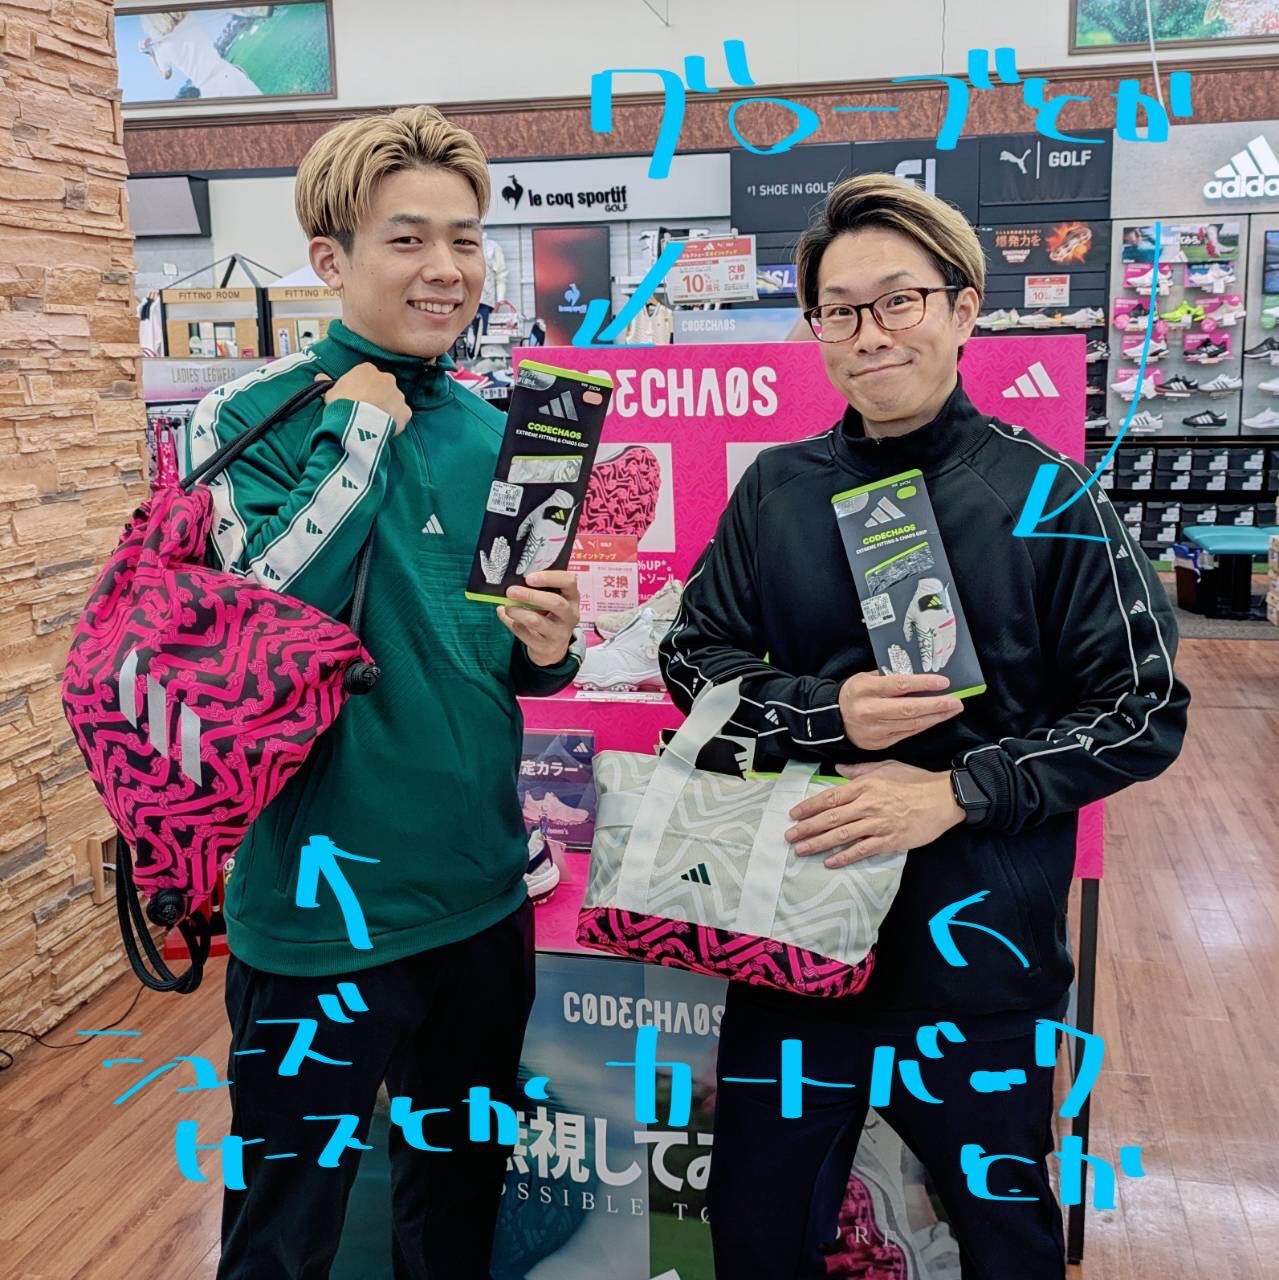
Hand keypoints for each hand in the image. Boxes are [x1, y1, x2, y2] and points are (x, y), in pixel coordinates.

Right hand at [315, 365, 410, 434]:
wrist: (359, 421)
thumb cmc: (342, 404)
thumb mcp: (330, 392)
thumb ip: (327, 383)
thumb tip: (319, 377)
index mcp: (367, 369)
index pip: (366, 375)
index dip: (361, 387)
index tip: (356, 397)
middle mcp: (386, 378)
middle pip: (383, 386)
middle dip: (377, 396)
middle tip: (367, 410)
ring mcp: (398, 394)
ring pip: (394, 400)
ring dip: (387, 408)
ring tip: (376, 421)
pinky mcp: (405, 411)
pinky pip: (402, 415)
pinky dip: (396, 421)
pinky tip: (387, 428)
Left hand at [499, 571, 580, 666]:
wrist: (553, 647)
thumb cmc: (549, 615)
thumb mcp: (550, 600)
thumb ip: (536, 589)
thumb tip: (511, 582)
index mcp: (572, 597)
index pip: (569, 581)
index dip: (549, 577)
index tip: (529, 578)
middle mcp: (570, 615)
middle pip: (555, 602)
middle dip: (530, 595)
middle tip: (511, 591)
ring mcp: (560, 633)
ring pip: (536, 621)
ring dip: (517, 612)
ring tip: (507, 607)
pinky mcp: (546, 647)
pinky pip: (525, 634)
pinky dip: (512, 623)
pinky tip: (508, 617)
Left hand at [785, 761, 963, 867]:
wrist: (944, 798)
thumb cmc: (915, 780)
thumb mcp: (886, 767)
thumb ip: (860, 769)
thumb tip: (839, 768)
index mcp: (864, 786)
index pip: (830, 797)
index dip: (809, 807)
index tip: (794, 814)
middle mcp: (867, 805)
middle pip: (831, 818)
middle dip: (807, 828)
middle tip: (789, 836)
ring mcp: (878, 824)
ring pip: (842, 835)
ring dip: (819, 843)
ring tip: (801, 850)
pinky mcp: (890, 840)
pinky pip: (862, 850)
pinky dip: (845, 857)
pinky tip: (830, 862)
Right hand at [838, 671, 963, 749]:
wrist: (833, 720)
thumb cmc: (854, 694)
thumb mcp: (865, 678)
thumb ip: (888, 677)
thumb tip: (918, 676)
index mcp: (866, 690)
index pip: (899, 686)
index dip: (923, 684)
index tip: (943, 681)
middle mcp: (870, 711)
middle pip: (910, 709)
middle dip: (937, 705)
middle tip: (956, 701)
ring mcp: (876, 730)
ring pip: (912, 724)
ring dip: (936, 717)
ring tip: (952, 709)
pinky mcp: (881, 743)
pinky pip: (907, 733)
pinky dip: (924, 726)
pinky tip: (936, 719)